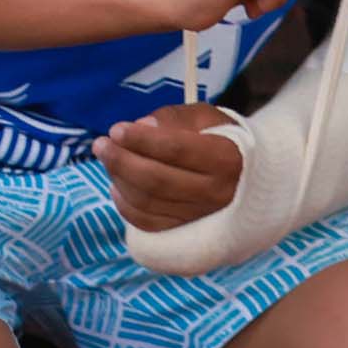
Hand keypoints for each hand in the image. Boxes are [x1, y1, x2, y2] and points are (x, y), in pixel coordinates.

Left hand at [96, 104, 247, 231]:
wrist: (246, 175)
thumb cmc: (221, 139)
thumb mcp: (205, 118)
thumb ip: (175, 118)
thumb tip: (142, 125)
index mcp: (227, 159)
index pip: (177, 149)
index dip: (142, 139)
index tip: (117, 129)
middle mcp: (216, 192)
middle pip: (157, 179)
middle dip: (121, 160)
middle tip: (101, 145)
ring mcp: (200, 215)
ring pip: (147, 201)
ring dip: (119, 179)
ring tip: (108, 159)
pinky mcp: (185, 229)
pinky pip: (146, 221)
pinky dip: (124, 204)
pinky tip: (117, 184)